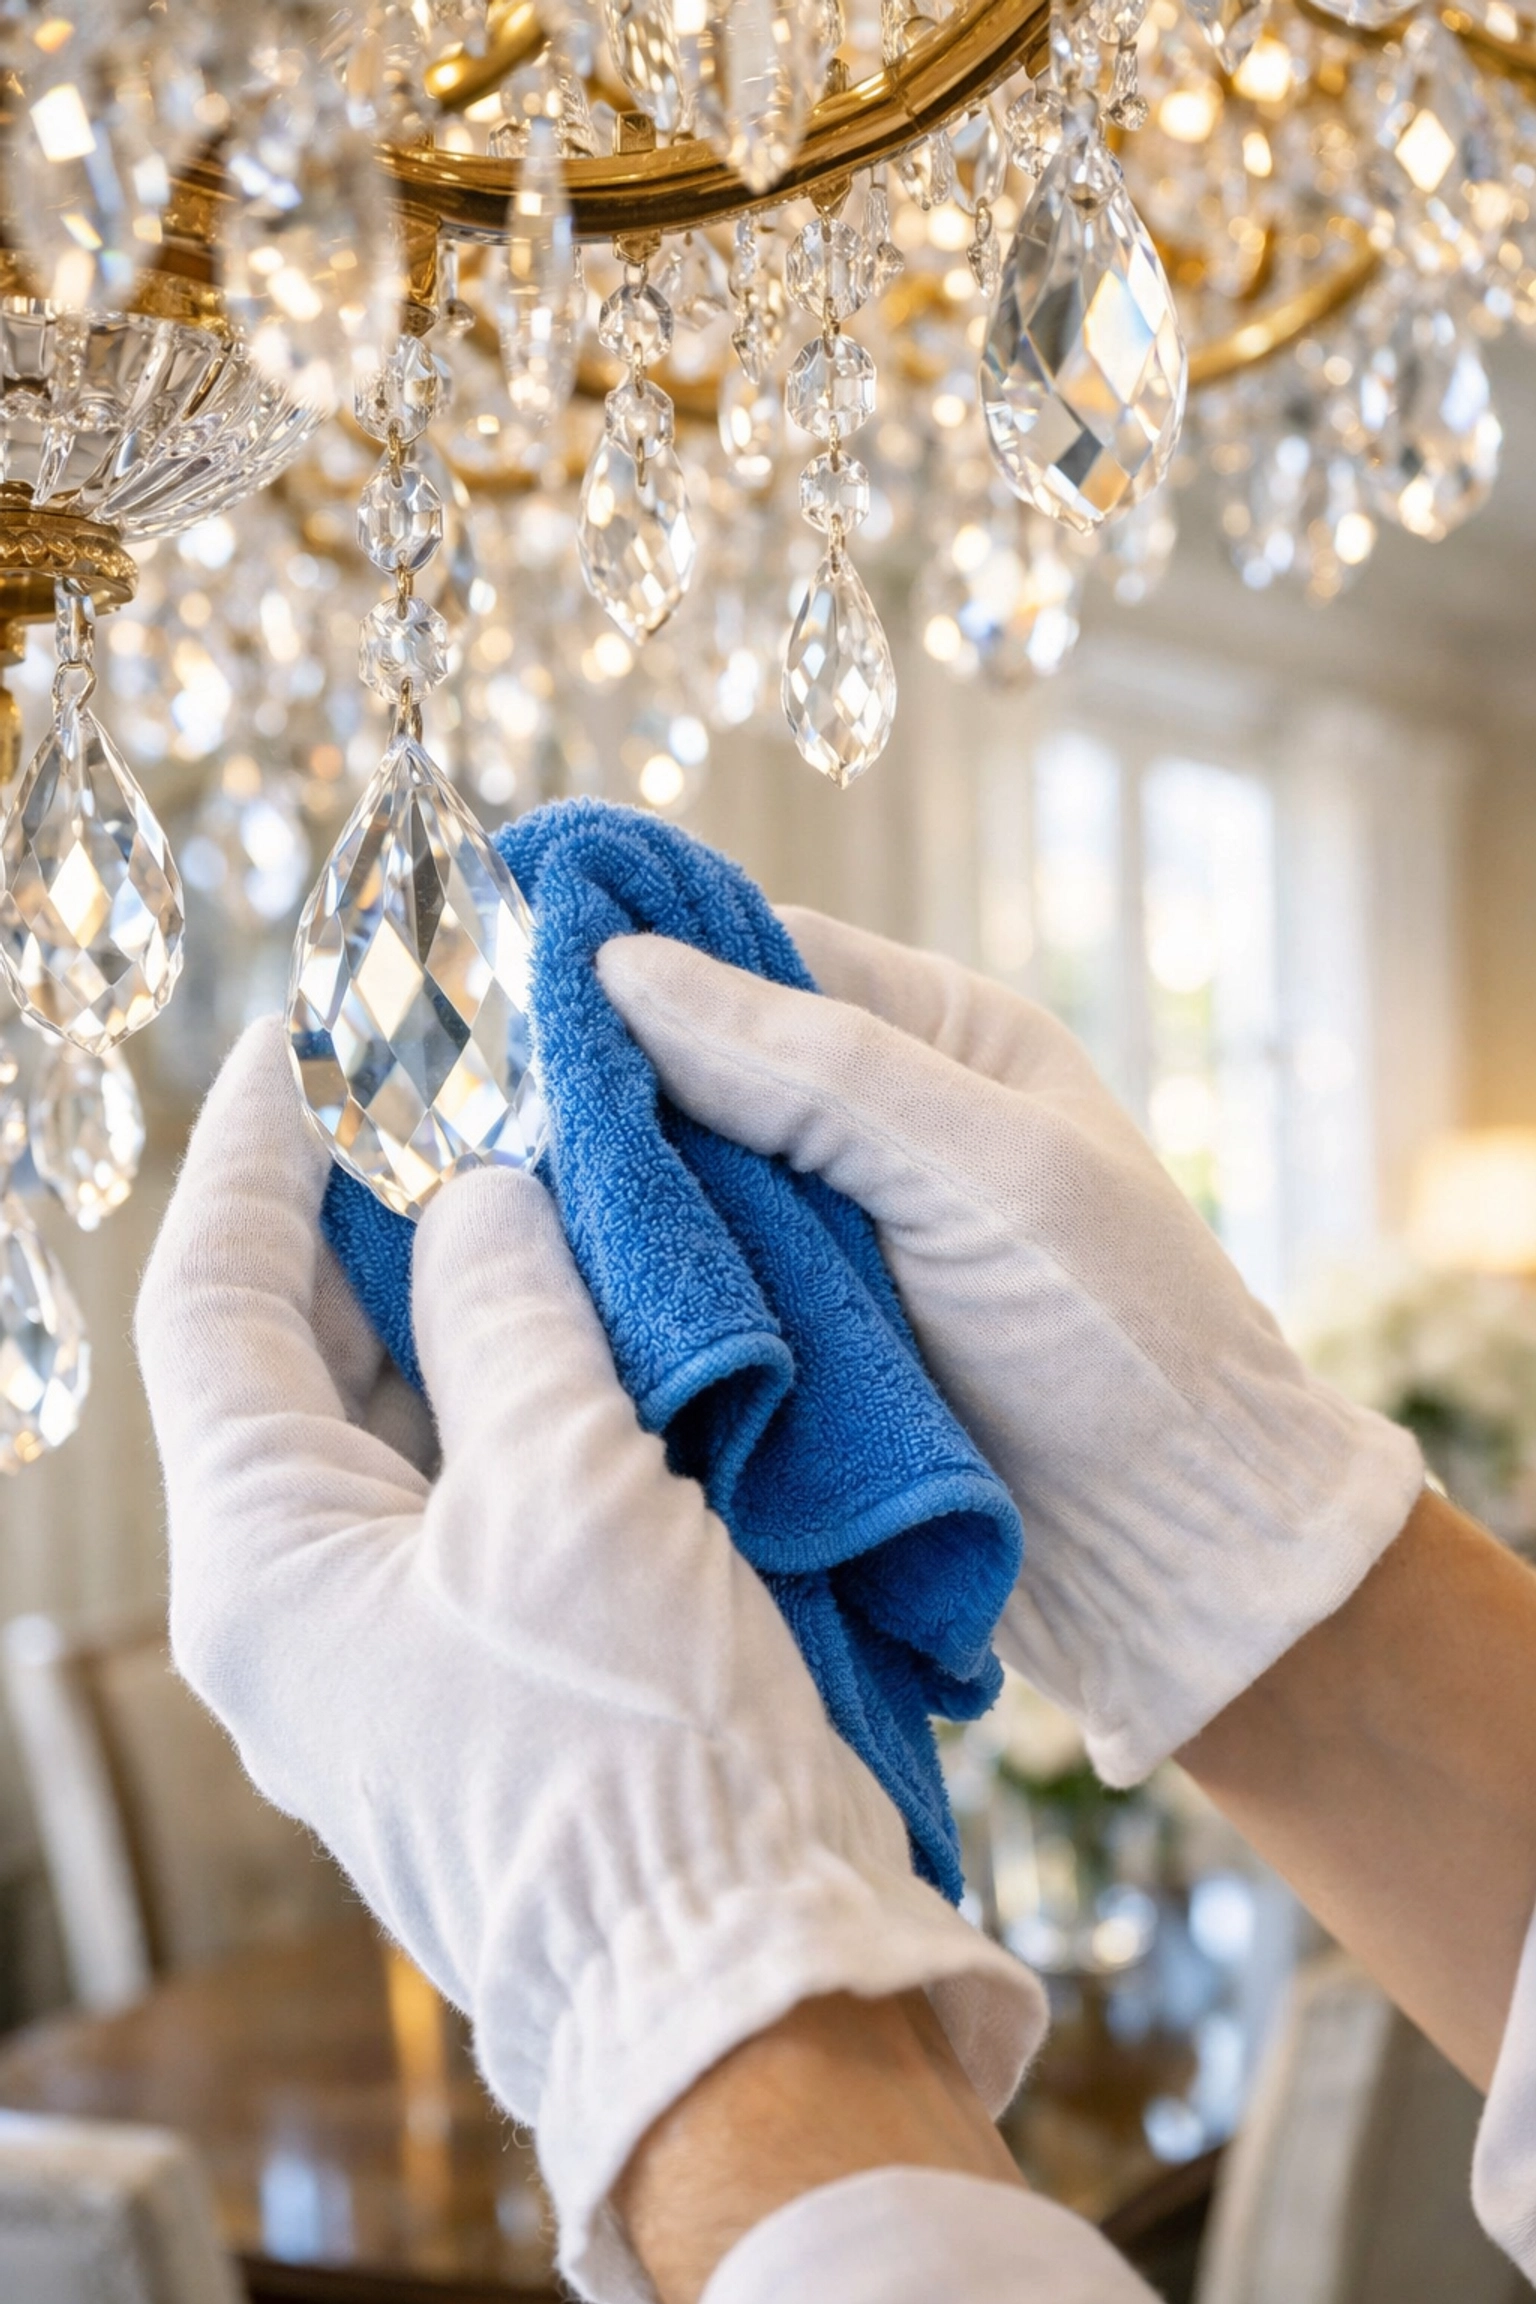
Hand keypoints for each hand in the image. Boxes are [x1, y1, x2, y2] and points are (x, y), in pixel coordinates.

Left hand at [135, 1019, 1042, 2302]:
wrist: (742, 1978)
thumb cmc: (632, 1744)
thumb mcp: (566, 1491)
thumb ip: (511, 1313)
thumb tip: (482, 1197)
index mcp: (264, 1556)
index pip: (213, 1295)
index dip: (257, 1144)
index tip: (314, 1028)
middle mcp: (306, 1590)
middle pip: (301, 1343)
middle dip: (372, 1203)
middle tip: (459, 1078)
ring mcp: (404, 1625)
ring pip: (405, 1401)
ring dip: (469, 1282)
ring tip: (547, 1159)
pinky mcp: (502, 1647)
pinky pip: (486, 1470)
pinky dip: (533, 1371)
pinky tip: (610, 1296)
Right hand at [598, 910, 1422, 1783]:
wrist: (1169, 1560)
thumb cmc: (1122, 1340)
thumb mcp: (983, 1172)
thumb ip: (810, 1068)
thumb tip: (620, 967)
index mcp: (942, 1038)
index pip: (764, 954)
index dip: (649, 961)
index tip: (530, 975)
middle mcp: (877, 1123)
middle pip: (701, 1071)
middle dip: (618, 1093)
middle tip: (513, 1114)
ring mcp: (830, 1238)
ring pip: (678, 1186)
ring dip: (619, 1204)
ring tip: (535, 1211)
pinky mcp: (794, 1343)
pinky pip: (687, 1292)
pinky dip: (638, 1296)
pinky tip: (568, 1294)